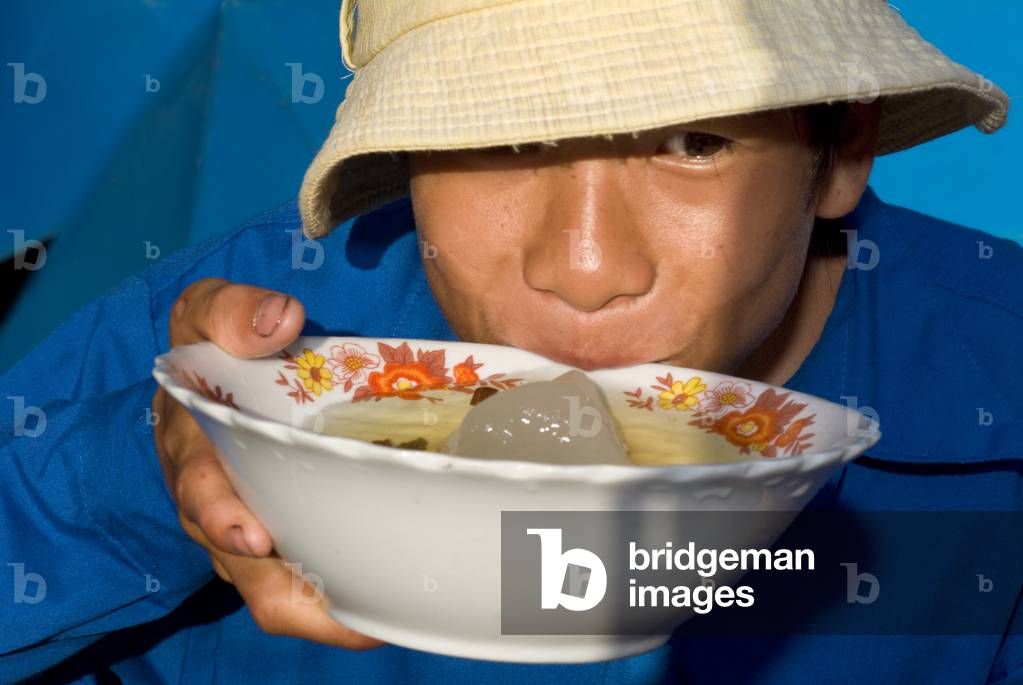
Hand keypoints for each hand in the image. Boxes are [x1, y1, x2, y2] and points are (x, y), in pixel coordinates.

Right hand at [152, 278, 383, 648]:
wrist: (215, 375)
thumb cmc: (214, 347)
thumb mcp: (208, 312)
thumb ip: (231, 311)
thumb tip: (279, 320)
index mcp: (196, 453)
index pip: (202, 495)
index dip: (224, 519)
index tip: (254, 535)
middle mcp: (220, 506)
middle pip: (245, 567)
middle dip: (289, 591)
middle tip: (345, 606)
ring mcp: (252, 531)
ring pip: (279, 590)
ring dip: (325, 610)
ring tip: (382, 620)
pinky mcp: (286, 538)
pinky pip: (309, 580)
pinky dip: (342, 598)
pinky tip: (390, 602)